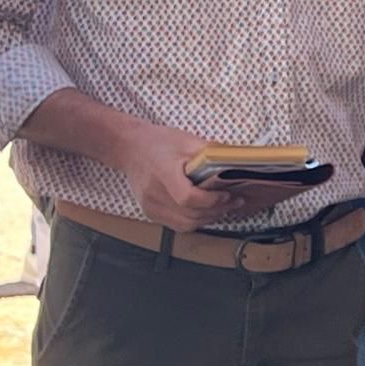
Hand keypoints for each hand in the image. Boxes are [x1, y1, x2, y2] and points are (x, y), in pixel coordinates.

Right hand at [117, 121, 241, 232]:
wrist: (130, 148)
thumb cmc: (158, 142)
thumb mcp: (186, 140)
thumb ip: (210, 152)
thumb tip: (235, 160)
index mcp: (163, 173)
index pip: (188, 198)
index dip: (211, 200)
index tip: (227, 194)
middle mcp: (154, 194)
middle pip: (190, 214)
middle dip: (217, 210)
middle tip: (235, 201)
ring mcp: (151, 207)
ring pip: (185, 224)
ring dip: (208, 218)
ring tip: (224, 207)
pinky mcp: (151, 213)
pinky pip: (177, 225)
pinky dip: (195, 221)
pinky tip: (206, 212)